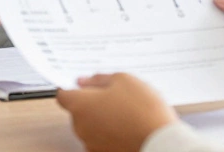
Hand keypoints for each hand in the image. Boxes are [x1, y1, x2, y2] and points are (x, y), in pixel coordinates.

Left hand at [57, 73, 177, 151]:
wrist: (161, 142)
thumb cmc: (143, 110)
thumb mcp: (123, 80)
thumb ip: (99, 79)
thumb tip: (83, 82)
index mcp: (80, 105)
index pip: (62, 95)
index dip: (71, 88)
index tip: (82, 85)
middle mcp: (80, 127)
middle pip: (78, 111)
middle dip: (91, 102)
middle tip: (114, 96)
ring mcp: (91, 144)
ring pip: (90, 125)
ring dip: (101, 118)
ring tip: (126, 113)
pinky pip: (101, 139)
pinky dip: (110, 133)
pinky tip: (127, 127)